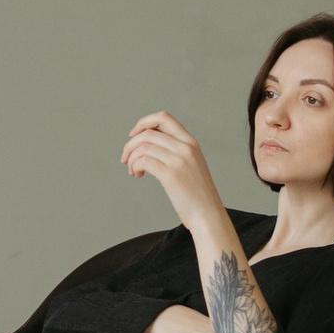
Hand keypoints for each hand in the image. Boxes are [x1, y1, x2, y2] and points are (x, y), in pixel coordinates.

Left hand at [121, 111, 223, 231]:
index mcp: (191, 142)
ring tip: (133, 171)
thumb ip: (175, 151)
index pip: (164, 118)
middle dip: (130, 144)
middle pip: (148, 133)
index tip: (133, 135)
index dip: (143, 123)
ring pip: (143, 146)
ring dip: (131, 158)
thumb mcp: (191, 164)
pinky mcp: (171, 175)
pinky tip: (137, 174)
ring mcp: (179, 160)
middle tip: (125, 158)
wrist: (208, 214)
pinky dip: (134, 166)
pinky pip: (143, 161)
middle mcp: (185, 147)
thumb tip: (147, 145)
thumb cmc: (196, 194)